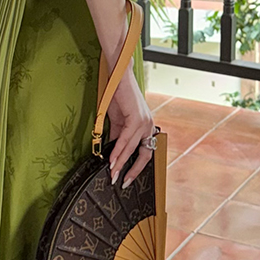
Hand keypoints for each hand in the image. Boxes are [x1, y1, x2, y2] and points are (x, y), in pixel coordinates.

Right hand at [106, 69, 153, 185]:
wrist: (118, 77)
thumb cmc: (118, 95)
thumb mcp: (118, 120)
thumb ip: (118, 136)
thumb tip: (114, 152)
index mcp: (145, 127)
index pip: (145, 152)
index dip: (136, 167)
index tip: (127, 178)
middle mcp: (148, 126)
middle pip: (143, 154)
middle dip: (131, 170)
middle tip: (120, 181)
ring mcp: (144, 122)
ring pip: (132, 148)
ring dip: (120, 162)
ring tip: (111, 172)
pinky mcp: (137, 118)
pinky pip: (126, 139)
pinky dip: (118, 150)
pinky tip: (112, 159)